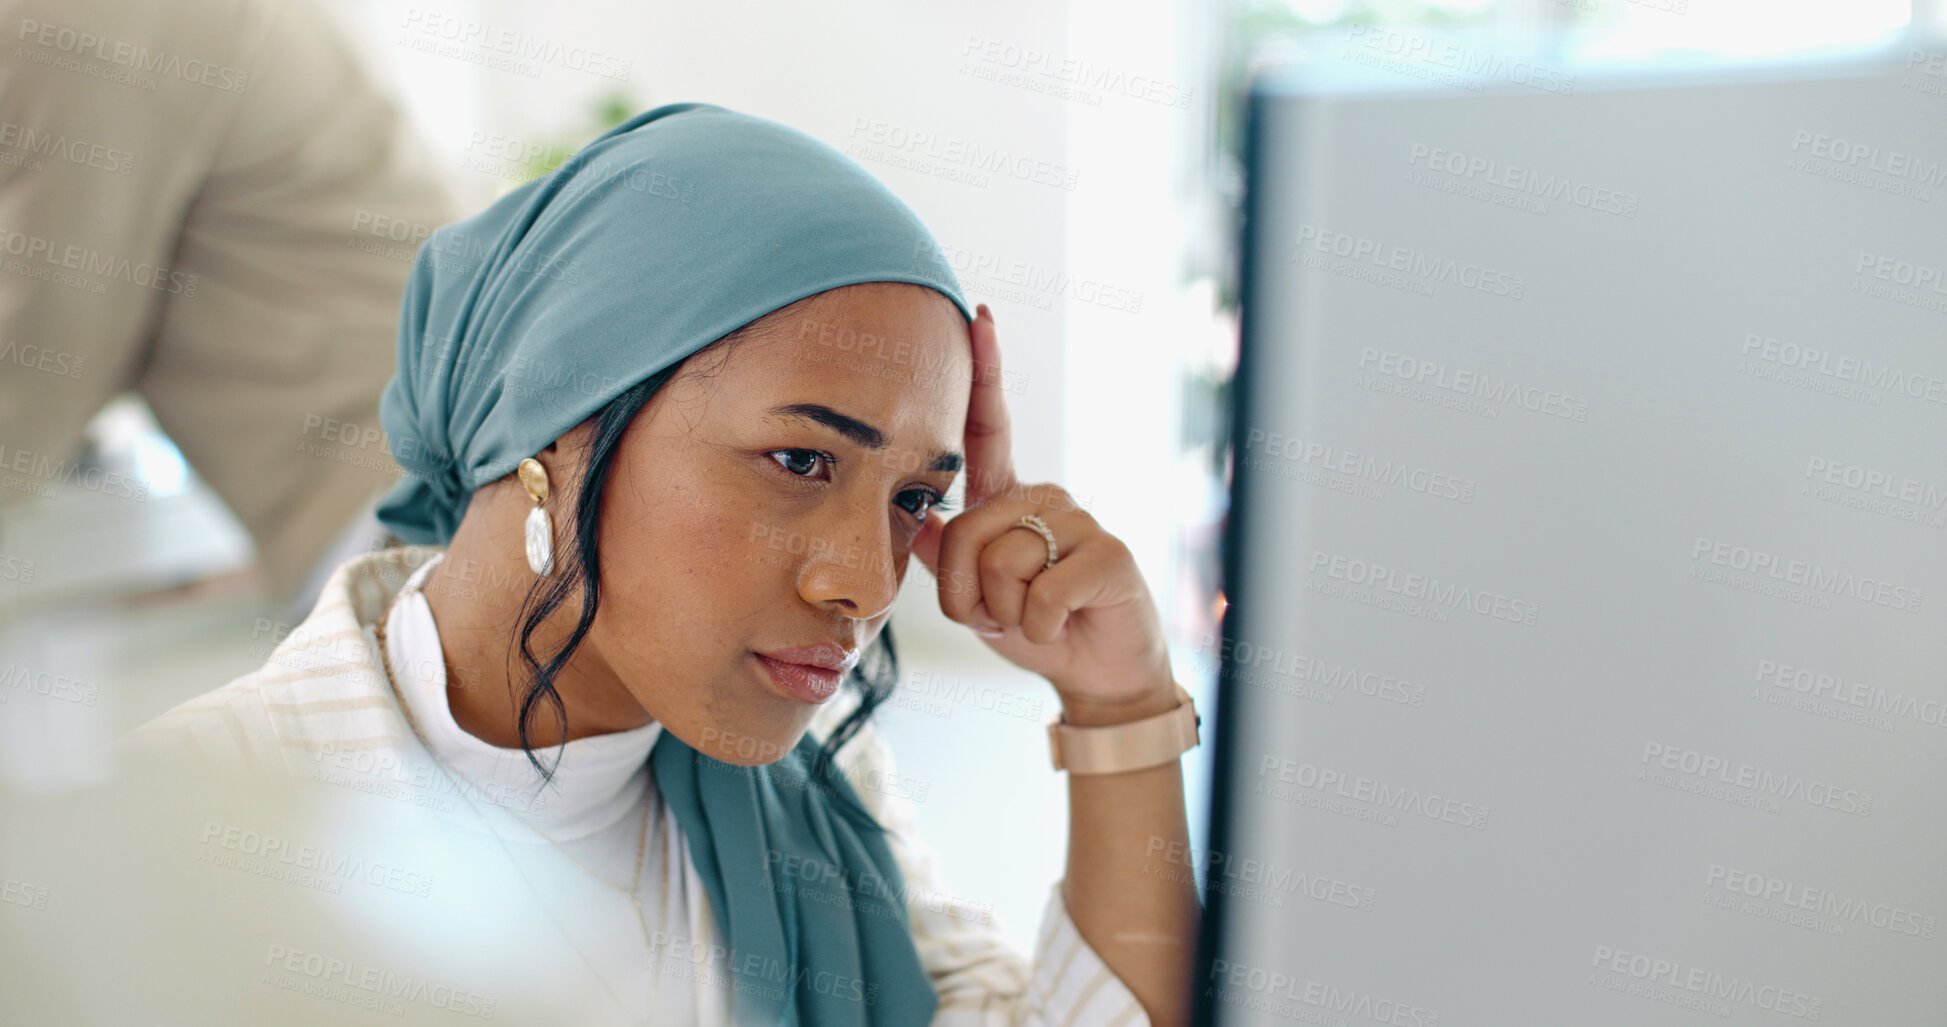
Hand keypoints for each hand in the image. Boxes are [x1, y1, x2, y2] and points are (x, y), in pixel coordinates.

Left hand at [911, 305, 1173, 713]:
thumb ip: (944, 553)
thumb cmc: (1036, 627)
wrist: (1097, 672)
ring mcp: (1081, 521)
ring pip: (1000, 563)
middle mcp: (1044, 498)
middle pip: (966, 533)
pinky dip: (1040, 626)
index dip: (985, 372)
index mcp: (1009, 499)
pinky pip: (1042, 593)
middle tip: (1000, 614)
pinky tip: (1063, 623)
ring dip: (1004, 615)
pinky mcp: (1111, 555)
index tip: (977, 315)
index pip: (990, 429)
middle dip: (968, 596)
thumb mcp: (975, 593)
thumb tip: (912, 512)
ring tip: (1034, 617)